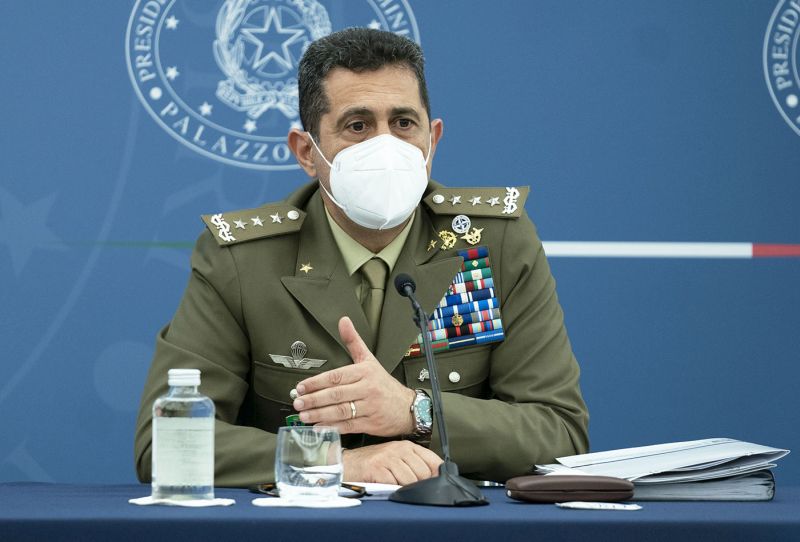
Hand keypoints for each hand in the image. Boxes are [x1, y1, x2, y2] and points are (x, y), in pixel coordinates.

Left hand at [293, 316, 414, 436]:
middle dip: (315, 399)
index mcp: (365, 372)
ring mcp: (369, 407)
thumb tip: (343, 321)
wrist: (408, 407)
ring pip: (341, 411)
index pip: (337, 376)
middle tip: (298, 402)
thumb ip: (353, 341)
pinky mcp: (371, 423)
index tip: (301, 386)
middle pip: (337, 394)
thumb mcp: (369, 360)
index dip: (317, 382)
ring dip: (320, 414)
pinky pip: (349, 425)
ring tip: (304, 415)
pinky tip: (319, 427)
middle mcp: (367, 389)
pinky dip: (333, 427)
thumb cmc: (384, 384)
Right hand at [342, 441, 441, 484]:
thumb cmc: (372, 464)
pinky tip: (386, 487)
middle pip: (423, 473)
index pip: (433, 460)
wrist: (346, 463)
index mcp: (407, 446)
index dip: (436, 475)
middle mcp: (399, 449)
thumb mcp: (396, 459)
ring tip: (395, 487)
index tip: (435, 485)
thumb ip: (414, 466)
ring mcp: (388, 457)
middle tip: (409, 489)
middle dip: (419, 485)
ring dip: (404, 489)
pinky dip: (392, 489)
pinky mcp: (377, 468)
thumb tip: (434, 480)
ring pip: (410, 479)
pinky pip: (394, 484)